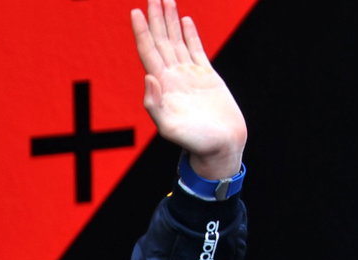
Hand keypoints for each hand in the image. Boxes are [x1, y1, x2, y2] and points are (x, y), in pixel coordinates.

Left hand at [131, 0, 246, 177]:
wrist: (221, 146)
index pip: (149, 51)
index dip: (142, 31)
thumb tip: (148, 77)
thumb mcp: (169, 128)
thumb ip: (155, 104)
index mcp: (163, 85)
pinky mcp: (206, 76)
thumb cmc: (196, 142)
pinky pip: (196, 49)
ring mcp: (189, 75)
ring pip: (177, 41)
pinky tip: (184, 21)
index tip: (135, 11)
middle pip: (161, 41)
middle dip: (155, 18)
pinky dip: (190, 34)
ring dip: (170, 21)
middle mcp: (173, 77)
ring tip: (165, 0)